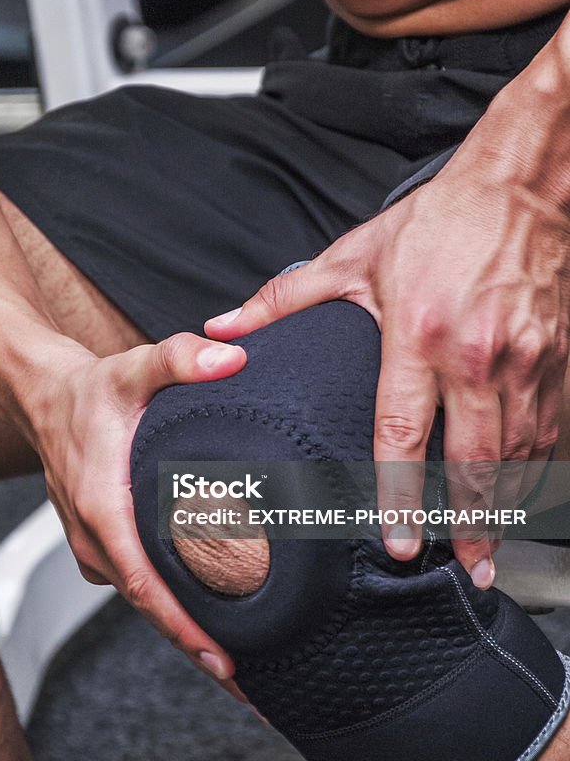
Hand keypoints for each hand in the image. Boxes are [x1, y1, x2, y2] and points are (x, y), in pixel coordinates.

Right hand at [27, 333, 247, 693]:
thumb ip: (181, 359)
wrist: (41, 396)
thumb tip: (234, 358)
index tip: (223, 662)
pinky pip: (142, 583)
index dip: (184, 627)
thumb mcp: (132, 367)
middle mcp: (97, 539)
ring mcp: (98, 547)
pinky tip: (212, 613)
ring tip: (243, 668)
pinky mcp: (105, 544)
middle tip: (254, 692)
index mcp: (103, 509)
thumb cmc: (86, 390)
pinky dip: (174, 604)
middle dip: (200, 652)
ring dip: (189, 632)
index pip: (145, 584)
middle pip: (152, 609)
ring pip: (148, 600)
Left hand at [205, 91, 569, 586]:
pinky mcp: (558, 357)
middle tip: (461, 570)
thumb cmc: (438, 223)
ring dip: (505, 511)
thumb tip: (224, 328)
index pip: (404, 433)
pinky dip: (539, 472)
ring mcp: (526, 361)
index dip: (400, 496)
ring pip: (519, 455)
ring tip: (488, 555)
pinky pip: (552, 430)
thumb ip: (285, 299)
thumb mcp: (355, 257)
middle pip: (473, 462)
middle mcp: (477, 357)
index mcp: (419, 335)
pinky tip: (524, 501)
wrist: (522, 189)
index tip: (399, 542)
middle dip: (468, 525)